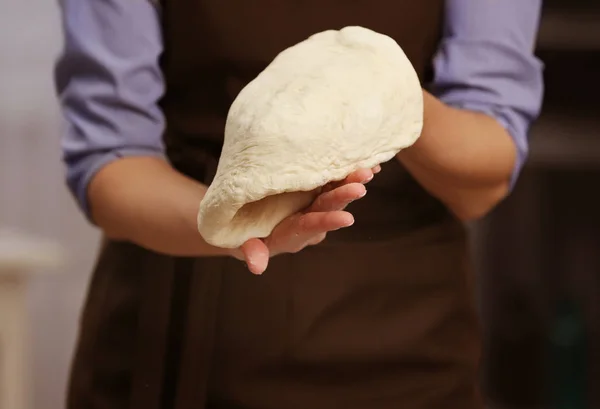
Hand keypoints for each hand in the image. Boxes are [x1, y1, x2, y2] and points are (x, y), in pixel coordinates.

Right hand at [232, 166, 380, 274]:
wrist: (248, 221)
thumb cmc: (242, 234)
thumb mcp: (241, 243)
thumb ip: (251, 251)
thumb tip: (256, 267)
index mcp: (292, 233)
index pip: (311, 226)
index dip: (327, 222)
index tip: (347, 219)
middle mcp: (308, 220)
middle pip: (328, 208)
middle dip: (344, 197)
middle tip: (361, 186)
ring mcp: (314, 204)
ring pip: (335, 193)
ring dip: (352, 182)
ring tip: (370, 170)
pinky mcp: (316, 190)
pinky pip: (334, 182)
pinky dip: (350, 174)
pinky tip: (371, 166)